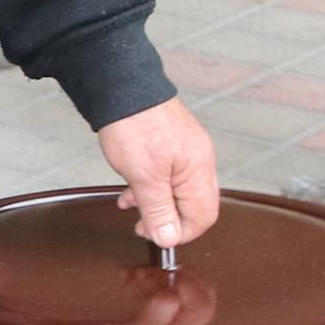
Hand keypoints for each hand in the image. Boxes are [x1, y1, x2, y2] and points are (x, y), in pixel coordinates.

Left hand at [97, 97, 219, 251]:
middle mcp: (200, 160)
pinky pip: (169, 175)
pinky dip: (151, 186)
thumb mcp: (142, 176)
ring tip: (131, 203)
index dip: (180, 233)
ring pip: (179, 191)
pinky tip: (131, 188)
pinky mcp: (174, 143)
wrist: (120, 86)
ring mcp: (188, 150)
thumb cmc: (132, 124)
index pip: (204, 217)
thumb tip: (169, 238)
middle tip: (142, 223)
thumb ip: (158, 210)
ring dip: (155, 203)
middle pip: (194, 206)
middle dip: (168, 219)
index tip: (155, 235)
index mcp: (199, 169)